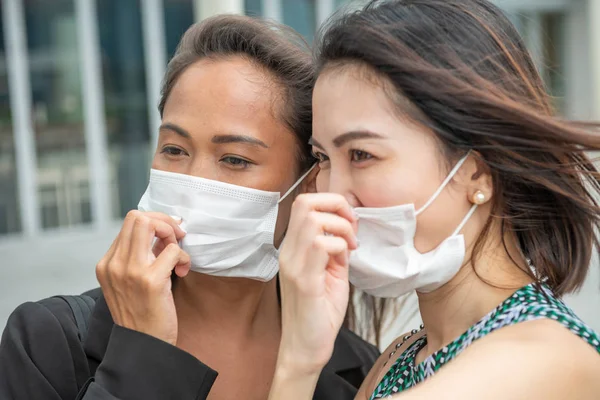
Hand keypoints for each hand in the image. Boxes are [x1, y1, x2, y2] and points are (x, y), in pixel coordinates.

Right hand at [96, 211, 189, 344]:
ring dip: (173, 236)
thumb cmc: (143, 313)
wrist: (144, 346)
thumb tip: (162, 231)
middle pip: (137, 217)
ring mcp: (130, 271)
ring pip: (151, 225)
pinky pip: (173, 250)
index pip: (129, 222)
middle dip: (163, 221)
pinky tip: (181, 273)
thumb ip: (139, 256)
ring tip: (177, 257)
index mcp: (107, 264)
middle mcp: (114, 264)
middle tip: (177, 238)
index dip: (155, 223)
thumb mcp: (130, 282)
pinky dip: (183, 257)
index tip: (169, 235)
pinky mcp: (150, 280)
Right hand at [277, 193, 357, 374]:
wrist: (306, 347)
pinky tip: (344, 264)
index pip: (304, 202)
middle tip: (352, 228)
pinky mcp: (304, 280)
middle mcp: (288, 252)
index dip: (331, 203)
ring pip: (313, 220)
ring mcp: (293, 265)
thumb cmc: (319, 312)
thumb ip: (335, 248)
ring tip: (349, 247)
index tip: (350, 223)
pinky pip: (321, 245)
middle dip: (337, 206)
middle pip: (306, 202)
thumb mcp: (331, 272)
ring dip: (340, 228)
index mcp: (293, 248)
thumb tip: (347, 228)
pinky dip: (340, 247)